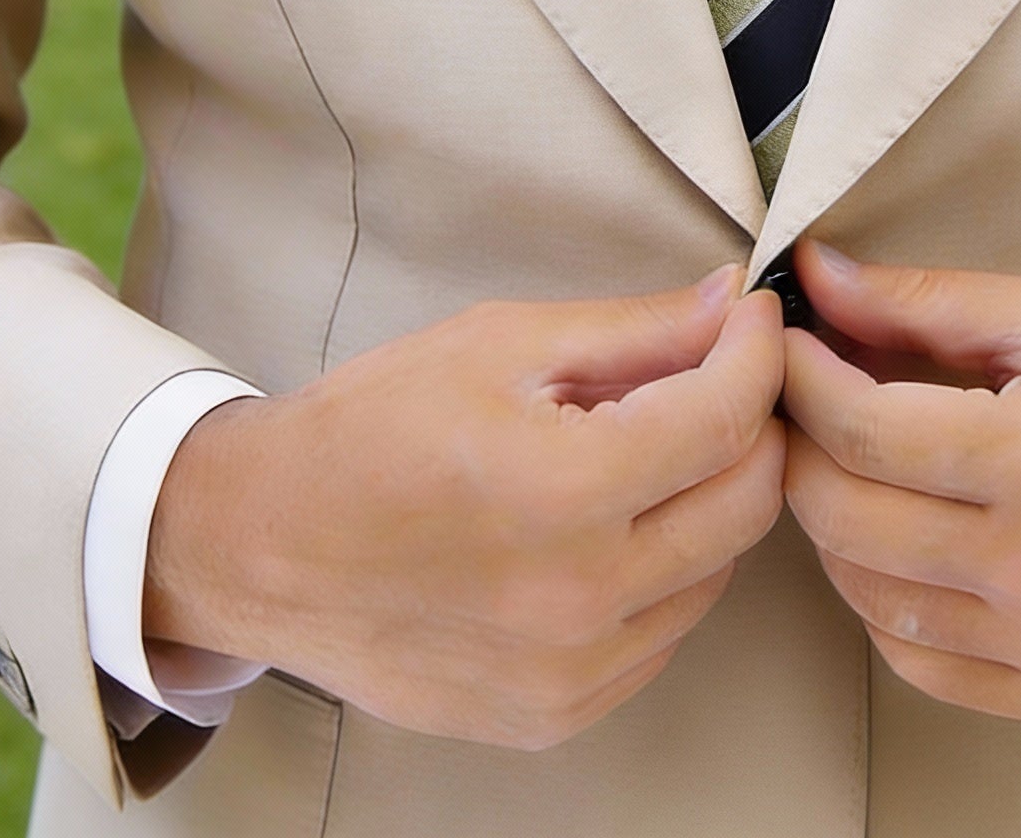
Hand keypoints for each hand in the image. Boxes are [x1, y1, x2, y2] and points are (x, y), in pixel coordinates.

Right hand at [145, 268, 785, 748]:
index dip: (757, 353)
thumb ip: (635, 330)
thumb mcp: (500, 344)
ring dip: (705, 499)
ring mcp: (570, 674)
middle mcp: (578, 599)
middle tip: (715, 374)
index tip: (752, 319)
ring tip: (641, 449)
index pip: (727, 419)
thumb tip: (732, 304)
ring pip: (715, 571)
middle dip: (751, 423)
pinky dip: (661, 571)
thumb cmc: (370, 430)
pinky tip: (605, 525)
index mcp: (562, 493)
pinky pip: (661, 632)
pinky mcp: (555, 715)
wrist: (263, 546)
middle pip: (746, 503)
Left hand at [780, 243, 1020, 728]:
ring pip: (869, 597)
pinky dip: (885, 606)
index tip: (784, 343)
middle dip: (799, 446)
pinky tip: (896, 547)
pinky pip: (924, 666)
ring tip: (845, 464)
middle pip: (845, 516)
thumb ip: (930, 300)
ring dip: (832, 525)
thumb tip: (821, 276)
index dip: (800, 378)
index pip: (862, 430)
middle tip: (799, 399)